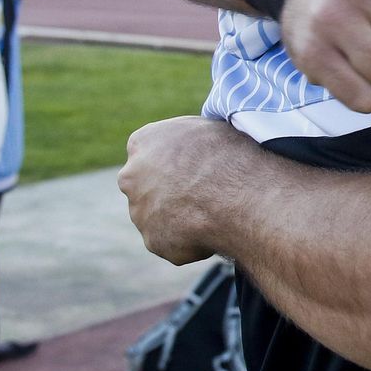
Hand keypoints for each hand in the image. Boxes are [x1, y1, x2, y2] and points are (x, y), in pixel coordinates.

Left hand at [121, 116, 254, 264]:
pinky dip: (188, 239)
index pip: (149, 149)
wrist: (238, 198)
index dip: (173, 159)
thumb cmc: (230, 158)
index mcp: (144, 141)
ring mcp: (139, 212)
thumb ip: (186, 140)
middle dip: (168, 189)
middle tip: (201, 192)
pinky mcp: (153, 241)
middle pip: (146, 184)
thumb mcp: (208, 129)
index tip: (192, 166)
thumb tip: (190, 148)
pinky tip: (211, 230)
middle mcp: (132, 176)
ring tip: (214, 212)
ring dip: (178, 216)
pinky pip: (171, 240)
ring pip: (157, 215)